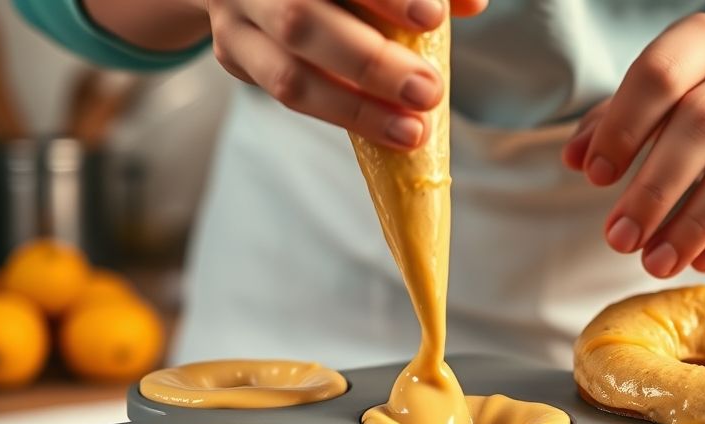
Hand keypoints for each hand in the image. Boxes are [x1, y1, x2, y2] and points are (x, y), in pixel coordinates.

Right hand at [203, 0, 486, 147]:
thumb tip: (473, 3)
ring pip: (287, 74)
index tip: (433, 16)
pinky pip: (281, 94)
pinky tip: (383, 128)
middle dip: (370, 62)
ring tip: (413, 130)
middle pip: (302, 19)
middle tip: (429, 91)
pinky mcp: (232, 53)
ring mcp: (235, 16)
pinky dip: (338, 113)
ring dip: (355, 109)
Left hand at [563, 13, 704, 276]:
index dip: (624, 126)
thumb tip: (574, 157)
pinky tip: (702, 261)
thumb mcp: (655, 109)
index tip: (594, 177)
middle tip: (620, 239)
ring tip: (655, 263)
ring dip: (693, 223)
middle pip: (702, 124)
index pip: (661, 72)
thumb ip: (610, 127)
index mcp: (704, 43)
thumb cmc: (702, 116)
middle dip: (655, 190)